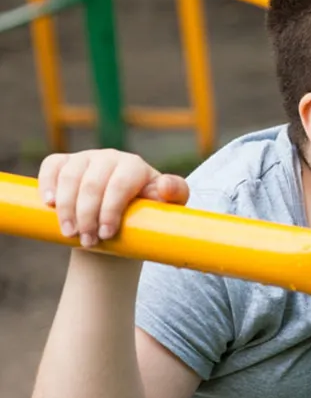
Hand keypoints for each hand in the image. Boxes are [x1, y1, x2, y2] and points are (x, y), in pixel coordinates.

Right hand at [38, 150, 188, 247]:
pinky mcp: (64, 163)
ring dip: (67, 208)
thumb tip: (164, 187)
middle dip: (87, 215)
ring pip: (69, 177)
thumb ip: (175, 194)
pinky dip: (47, 183)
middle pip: (92, 183)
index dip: (110, 209)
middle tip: (88, 240)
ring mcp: (85, 158)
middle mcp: (109, 157)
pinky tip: (49, 204)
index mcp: (134, 166)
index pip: (120, 184)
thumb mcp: (166, 207)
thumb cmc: (146, 213)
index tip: (107, 234)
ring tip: (70, 233)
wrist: (119, 221)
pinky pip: (52, 166)